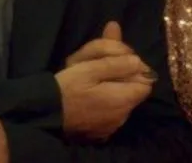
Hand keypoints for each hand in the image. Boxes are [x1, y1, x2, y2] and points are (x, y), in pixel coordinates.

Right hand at [56, 23, 157, 140]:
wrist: (44, 114)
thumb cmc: (68, 88)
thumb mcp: (90, 68)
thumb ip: (117, 62)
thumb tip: (137, 60)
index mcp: (123, 100)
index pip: (146, 81)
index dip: (136, 67)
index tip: (120, 59)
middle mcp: (122, 116)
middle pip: (134, 90)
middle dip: (123, 75)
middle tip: (102, 64)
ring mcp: (112, 125)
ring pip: (122, 100)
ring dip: (114, 87)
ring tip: (94, 78)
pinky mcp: (101, 131)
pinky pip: (111, 111)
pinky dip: (105, 100)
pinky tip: (91, 93)